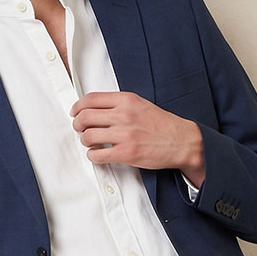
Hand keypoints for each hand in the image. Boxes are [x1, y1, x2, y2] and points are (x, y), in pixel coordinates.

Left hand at [70, 92, 205, 185]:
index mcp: (126, 100)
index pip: (90, 99)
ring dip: (85, 141)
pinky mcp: (126, 153)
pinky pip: (97, 155)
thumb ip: (119, 104)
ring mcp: (124, 135)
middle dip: (77, 124)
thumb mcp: (140, 104)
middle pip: (85, 117)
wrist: (181, 141)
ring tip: (90, 143)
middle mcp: (124, 115)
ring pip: (88, 136)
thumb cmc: (161, 124)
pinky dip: (92, 156)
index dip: (78, 107)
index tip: (75, 113)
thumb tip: (94, 108)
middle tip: (80, 129)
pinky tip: (97, 154)